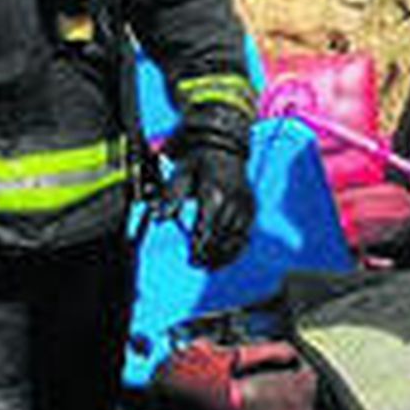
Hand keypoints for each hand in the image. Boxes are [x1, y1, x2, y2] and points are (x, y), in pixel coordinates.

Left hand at [168, 144, 254, 269]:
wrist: (223, 144)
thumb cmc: (198, 160)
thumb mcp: (180, 173)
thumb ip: (170, 196)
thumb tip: (158, 217)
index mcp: (214, 194)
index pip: (207, 230)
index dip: (199, 248)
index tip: (192, 258)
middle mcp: (233, 201)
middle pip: (222, 238)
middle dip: (209, 254)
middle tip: (197, 264)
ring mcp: (245, 204)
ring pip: (237, 240)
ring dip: (224, 255)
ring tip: (210, 264)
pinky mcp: (251, 207)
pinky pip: (247, 234)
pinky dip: (237, 248)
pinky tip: (226, 256)